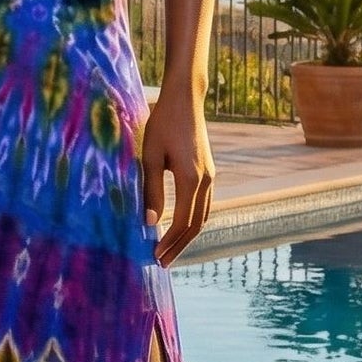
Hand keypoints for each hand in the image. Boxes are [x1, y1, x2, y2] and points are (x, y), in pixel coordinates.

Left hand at [139, 88, 213, 265]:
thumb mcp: (150, 157)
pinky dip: (193, 220)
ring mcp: (210, 176)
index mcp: (191, 179)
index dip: (169, 243)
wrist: (185, 99)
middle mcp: (206, 181)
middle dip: (178, 246)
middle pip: (196, 225)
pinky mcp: (209, 170)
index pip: (183, 223)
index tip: (155, 257)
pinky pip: (204, 204)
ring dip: (187, 235)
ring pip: (202, 216)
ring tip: (170, 249)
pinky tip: (180, 226)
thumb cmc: (162, 124)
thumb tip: (151, 224)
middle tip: (162, 263)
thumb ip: (151, 191)